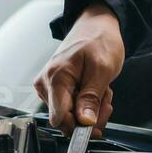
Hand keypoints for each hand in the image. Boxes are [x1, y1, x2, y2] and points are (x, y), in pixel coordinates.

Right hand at [33, 1, 124, 133]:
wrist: (96, 25)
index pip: (60, 118)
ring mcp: (48, 86)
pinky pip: (70, 106)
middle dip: (90, 115)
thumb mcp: (102, 70)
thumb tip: (85, 122)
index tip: (97, 127)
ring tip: (101, 89)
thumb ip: (91, 98)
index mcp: (55, 77)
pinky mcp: (54, 88)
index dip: (79, 127)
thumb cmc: (99, 40)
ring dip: (91, 108)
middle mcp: (45, 83)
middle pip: (66, 119)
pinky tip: (94, 89)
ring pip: (70, 114)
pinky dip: (87, 102)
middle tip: (106, 100)